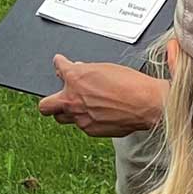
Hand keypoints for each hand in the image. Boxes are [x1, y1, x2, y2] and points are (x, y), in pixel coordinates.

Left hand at [37, 55, 166, 136]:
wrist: (146, 104)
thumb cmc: (131, 84)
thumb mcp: (106, 69)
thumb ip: (87, 72)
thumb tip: (80, 70)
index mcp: (75, 78)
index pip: (58, 66)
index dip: (59, 64)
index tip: (60, 64)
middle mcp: (73, 99)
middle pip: (45, 106)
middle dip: (50, 101)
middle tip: (58, 97)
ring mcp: (80, 117)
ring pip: (62, 118)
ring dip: (67, 112)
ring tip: (78, 107)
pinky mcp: (90, 130)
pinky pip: (81, 125)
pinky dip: (87, 120)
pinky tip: (98, 114)